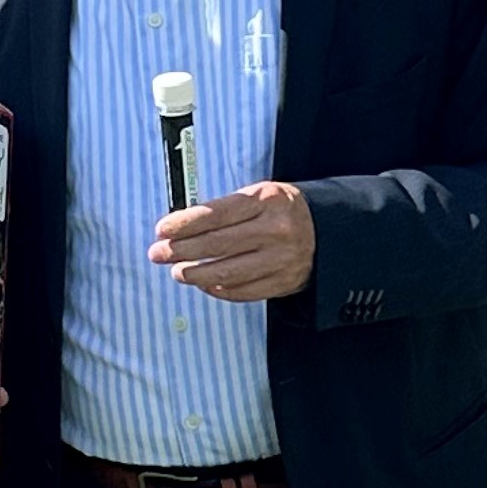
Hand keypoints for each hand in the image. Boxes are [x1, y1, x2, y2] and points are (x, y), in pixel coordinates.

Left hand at [152, 179, 315, 302]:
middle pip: (218, 244)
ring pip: (228, 272)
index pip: (217, 214)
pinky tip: (204, 284)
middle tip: (158, 254)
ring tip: (177, 272)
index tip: (162, 230)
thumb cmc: (281, 210)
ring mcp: (281, 258)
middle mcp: (275, 229)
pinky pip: (243, 291)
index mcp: (266, 200)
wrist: (328, 231)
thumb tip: (181, 227)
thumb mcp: (259, 196)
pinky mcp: (284, 282)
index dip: (185, 224)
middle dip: (181, 250)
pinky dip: (218, 290)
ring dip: (195, 274)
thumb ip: (225, 209)